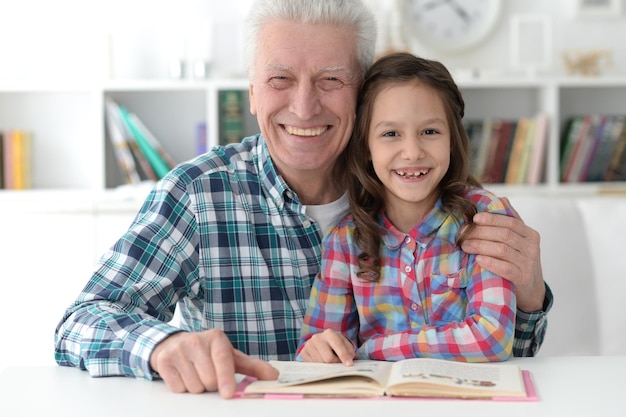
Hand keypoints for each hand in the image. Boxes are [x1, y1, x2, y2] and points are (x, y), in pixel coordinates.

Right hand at [149, 329, 278, 397]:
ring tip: (196, 373)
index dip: (226, 378)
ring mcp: (178, 350)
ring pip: (194, 387)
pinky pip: (178, 388)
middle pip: (209, 380)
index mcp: (216, 338)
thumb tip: (274, 376)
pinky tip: (184, 375)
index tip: (228, 393)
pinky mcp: (163, 361)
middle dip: (212, 385)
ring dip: (197, 387)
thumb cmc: (207, 352)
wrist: (173, 343)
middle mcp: (196, 341)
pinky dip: (182, 387)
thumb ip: (252, 366)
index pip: (223, 361)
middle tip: (209, 374)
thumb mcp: (230, 355)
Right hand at [299, 329, 355, 364]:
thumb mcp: (344, 344)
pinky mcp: (304, 353)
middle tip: (338, 363)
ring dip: (328, 366)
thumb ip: (349, 352)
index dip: (344, 356)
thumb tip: (349, 362)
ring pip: (321, 364)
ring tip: (330, 361)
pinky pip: (313, 366)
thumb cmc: (335, 344)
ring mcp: (309, 345)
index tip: (349, 364)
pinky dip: (320, 367)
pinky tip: (322, 362)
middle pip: (328, 358)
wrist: (320, 342)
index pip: (337, 345)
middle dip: (335, 363)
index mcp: (329, 333)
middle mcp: (317, 338)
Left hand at [461, 203, 545, 311]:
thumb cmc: (519, 261)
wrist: (531, 290)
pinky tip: (478, 260)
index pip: (510, 222)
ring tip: (465, 246)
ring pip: (503, 250)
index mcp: (530, 235)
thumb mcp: (518, 241)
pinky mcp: (523, 279)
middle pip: (504, 235)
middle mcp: (532, 248)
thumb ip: (510, 222)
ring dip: (481, 246)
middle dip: (481, 233)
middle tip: (463, 233)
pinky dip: (491, 263)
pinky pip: (506, 268)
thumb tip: (502, 198)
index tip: (474, 218)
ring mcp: (529, 264)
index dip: (492, 219)